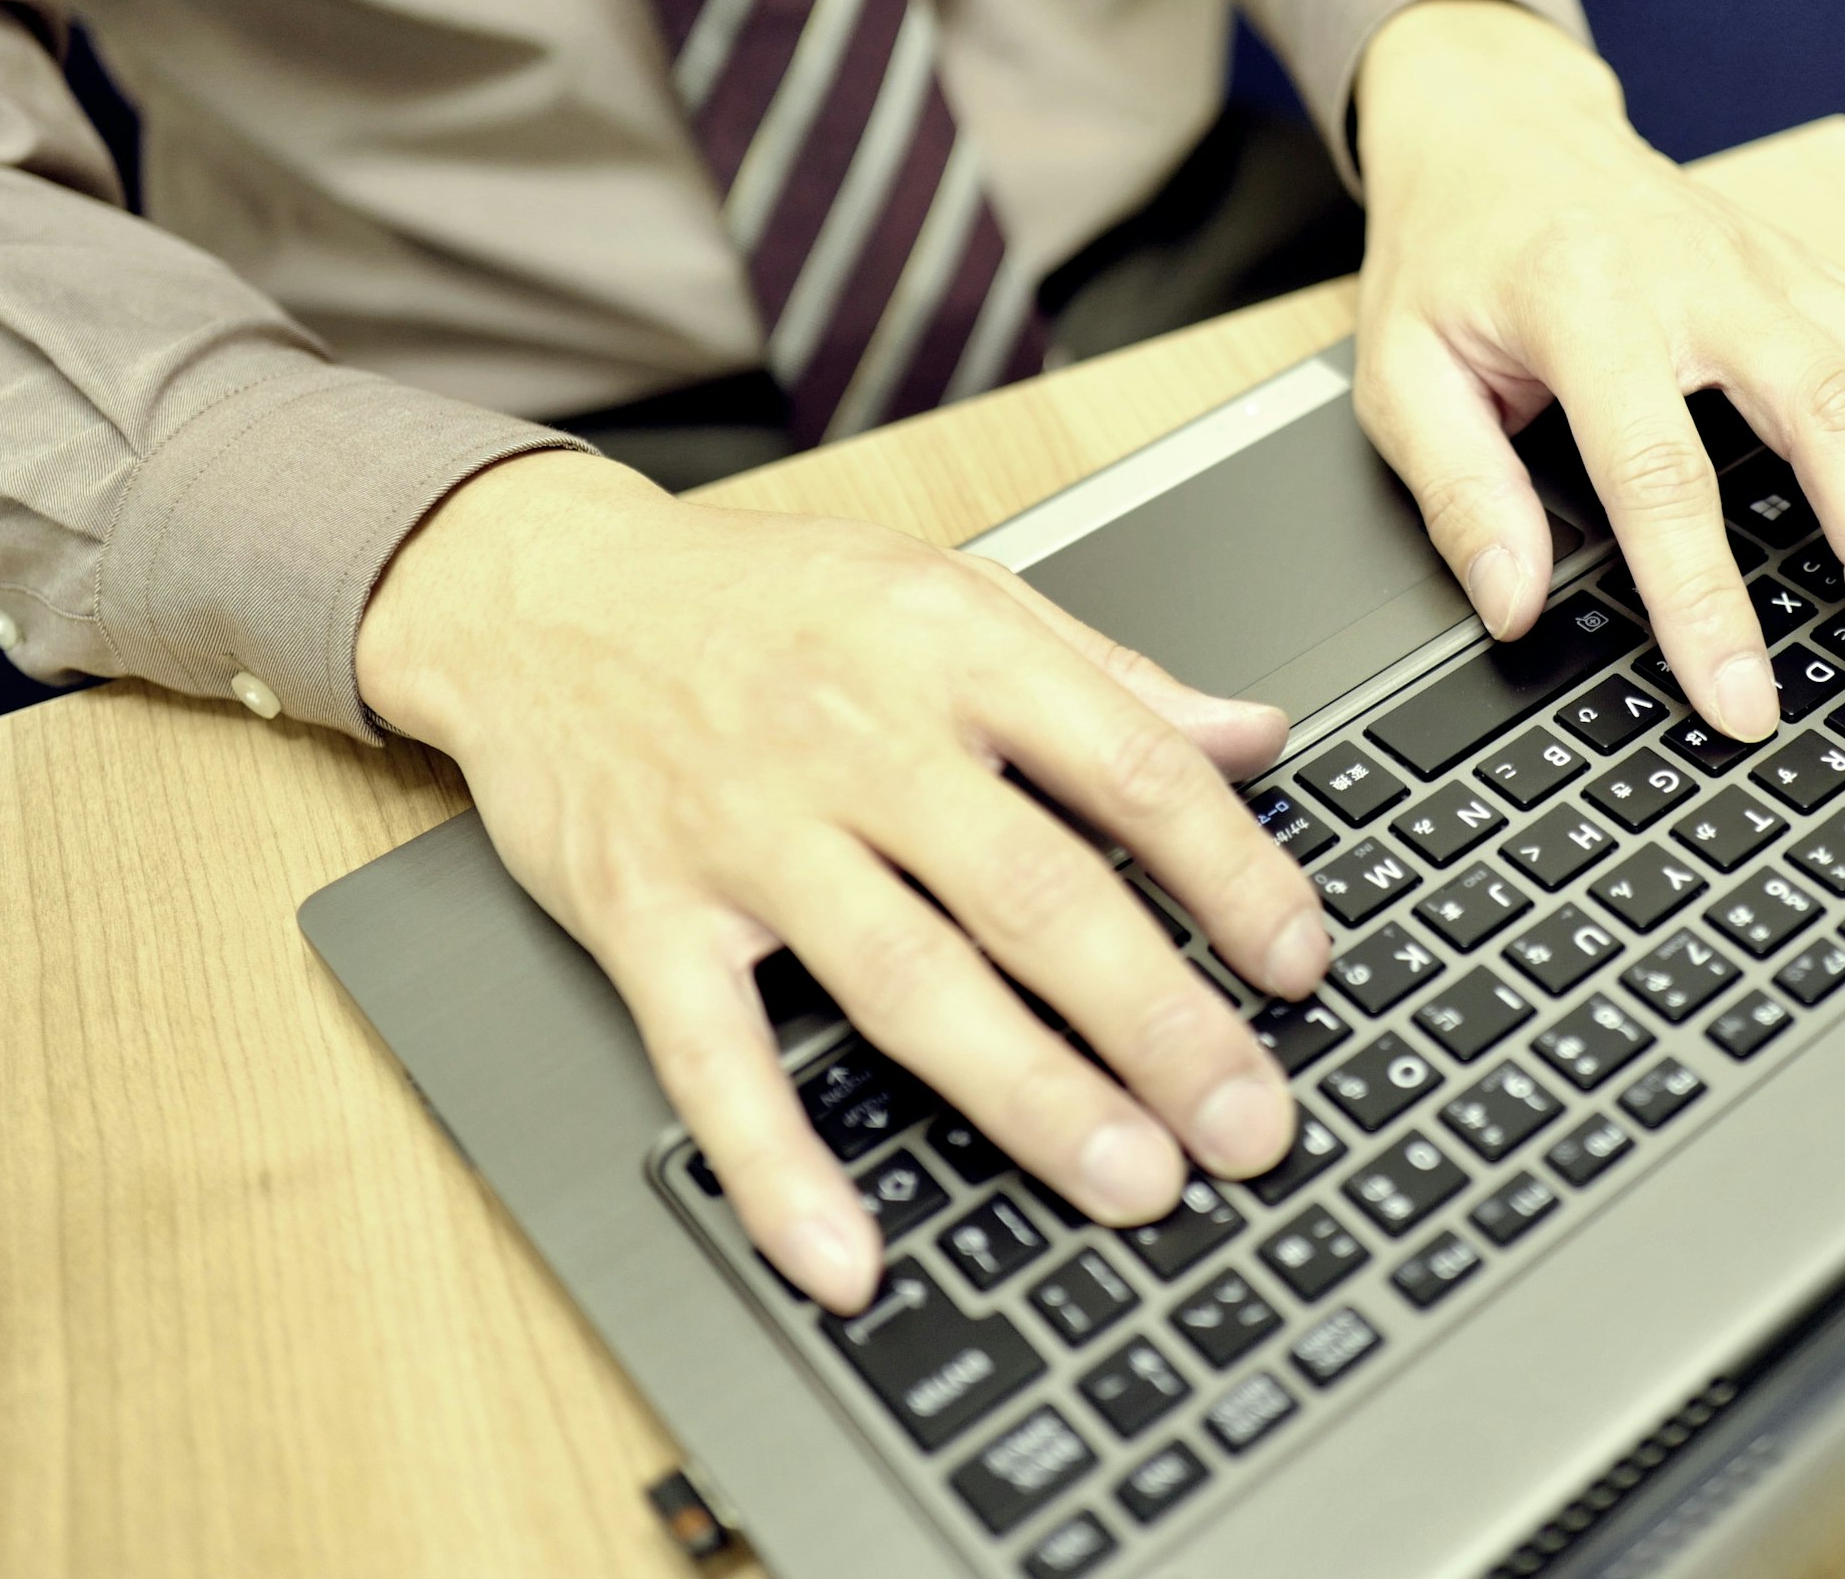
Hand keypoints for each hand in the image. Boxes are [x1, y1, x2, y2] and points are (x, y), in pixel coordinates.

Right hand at [354, 451, 1329, 1311]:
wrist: (543, 590)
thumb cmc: (762, 597)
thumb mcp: (948, 591)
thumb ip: (1107, 675)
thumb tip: (1257, 735)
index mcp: (954, 649)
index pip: (1130, 768)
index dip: (1232, 874)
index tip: (1301, 965)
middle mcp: (858, 738)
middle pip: (1036, 894)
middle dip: (1160, 1021)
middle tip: (1249, 1124)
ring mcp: (748, 832)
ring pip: (907, 980)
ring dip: (1028, 1096)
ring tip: (1130, 1181)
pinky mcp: (645, 914)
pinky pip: (715, 1057)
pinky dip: (778, 1165)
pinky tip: (847, 1254)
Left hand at [1352, 0, 1844, 734]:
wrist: (1499, 125)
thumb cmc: (1450, 256)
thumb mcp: (1400, 373)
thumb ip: (1459, 494)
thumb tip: (1517, 608)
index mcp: (1584, 302)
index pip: (1662, 471)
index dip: (1708, 599)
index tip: (1744, 700)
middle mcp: (1702, 274)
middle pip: (1833, 413)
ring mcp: (1775, 265)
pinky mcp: (1817, 269)